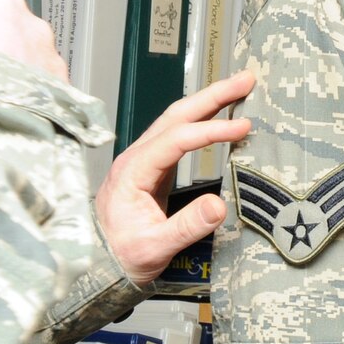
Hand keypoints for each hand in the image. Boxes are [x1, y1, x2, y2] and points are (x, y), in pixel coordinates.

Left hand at [96, 71, 255, 286]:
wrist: (98, 263)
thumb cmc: (120, 255)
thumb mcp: (154, 247)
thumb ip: (186, 226)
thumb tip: (219, 204)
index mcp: (133, 170)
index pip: (178, 138)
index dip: (212, 130)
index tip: (242, 128)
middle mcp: (136, 157)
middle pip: (177, 114)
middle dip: (212, 95)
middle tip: (244, 80)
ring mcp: (143, 159)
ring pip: (177, 119)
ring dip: (208, 102)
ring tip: (238, 89)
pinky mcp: (152, 168)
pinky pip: (178, 135)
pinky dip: (201, 120)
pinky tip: (219, 117)